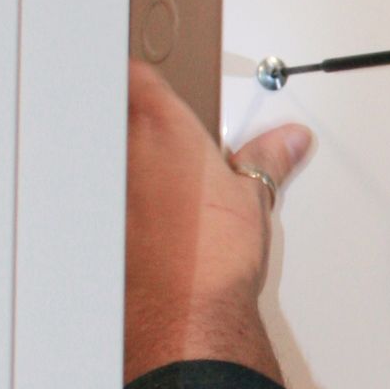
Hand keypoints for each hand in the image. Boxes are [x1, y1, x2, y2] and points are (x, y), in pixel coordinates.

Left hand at [125, 61, 314, 383]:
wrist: (187, 313)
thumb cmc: (213, 255)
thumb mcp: (253, 195)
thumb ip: (269, 158)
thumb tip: (288, 141)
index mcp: (165, 129)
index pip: (138, 76)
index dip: (145, 75)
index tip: (154, 80)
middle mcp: (127, 154)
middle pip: (115, 113)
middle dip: (136, 119)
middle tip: (164, 134)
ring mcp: (109, 190)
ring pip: (106, 156)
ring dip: (124, 161)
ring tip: (161, 183)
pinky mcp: (101, 227)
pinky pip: (103, 198)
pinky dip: (119, 201)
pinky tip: (146, 221)